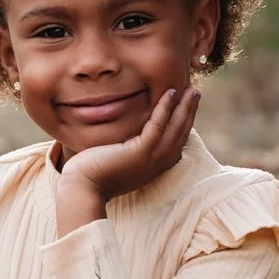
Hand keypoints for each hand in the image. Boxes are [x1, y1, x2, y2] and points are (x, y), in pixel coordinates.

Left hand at [54, 86, 199, 235]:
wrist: (82, 188)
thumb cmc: (93, 174)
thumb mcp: (117, 158)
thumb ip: (127, 147)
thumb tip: (126, 134)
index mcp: (154, 166)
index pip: (175, 141)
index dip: (184, 122)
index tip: (188, 105)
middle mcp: (157, 164)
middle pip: (181, 134)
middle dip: (190, 112)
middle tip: (196, 92)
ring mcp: (150, 159)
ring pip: (175, 129)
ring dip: (186, 107)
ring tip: (192, 89)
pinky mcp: (140, 153)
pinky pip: (157, 126)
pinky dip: (166, 109)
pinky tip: (171, 93)